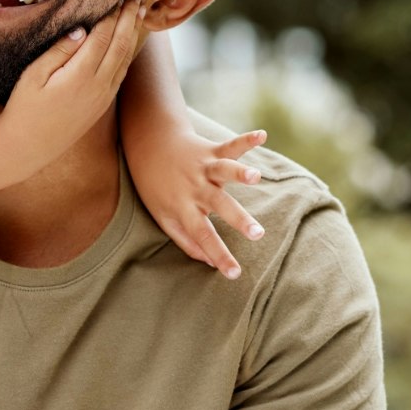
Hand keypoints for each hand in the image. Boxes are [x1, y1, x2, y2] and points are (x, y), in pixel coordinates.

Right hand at [0, 0, 144, 157]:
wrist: (30, 146)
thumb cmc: (25, 107)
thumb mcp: (34, 75)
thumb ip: (58, 51)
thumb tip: (81, 30)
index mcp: (80, 75)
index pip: (103, 37)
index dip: (112, 16)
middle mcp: (98, 86)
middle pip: (120, 45)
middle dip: (130, 20)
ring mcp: (103, 96)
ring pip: (125, 59)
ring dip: (133, 34)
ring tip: (140, 14)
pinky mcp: (102, 104)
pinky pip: (121, 73)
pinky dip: (128, 53)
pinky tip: (128, 42)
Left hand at [128, 127, 266, 278]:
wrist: (148, 145)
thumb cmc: (157, 187)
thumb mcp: (163, 216)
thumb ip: (186, 241)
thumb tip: (211, 263)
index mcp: (183, 207)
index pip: (202, 236)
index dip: (218, 255)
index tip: (235, 274)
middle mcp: (195, 187)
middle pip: (219, 205)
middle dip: (238, 219)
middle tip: (257, 233)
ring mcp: (203, 167)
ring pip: (223, 171)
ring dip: (240, 172)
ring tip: (256, 176)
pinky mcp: (210, 150)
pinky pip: (230, 146)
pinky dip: (246, 140)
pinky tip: (262, 135)